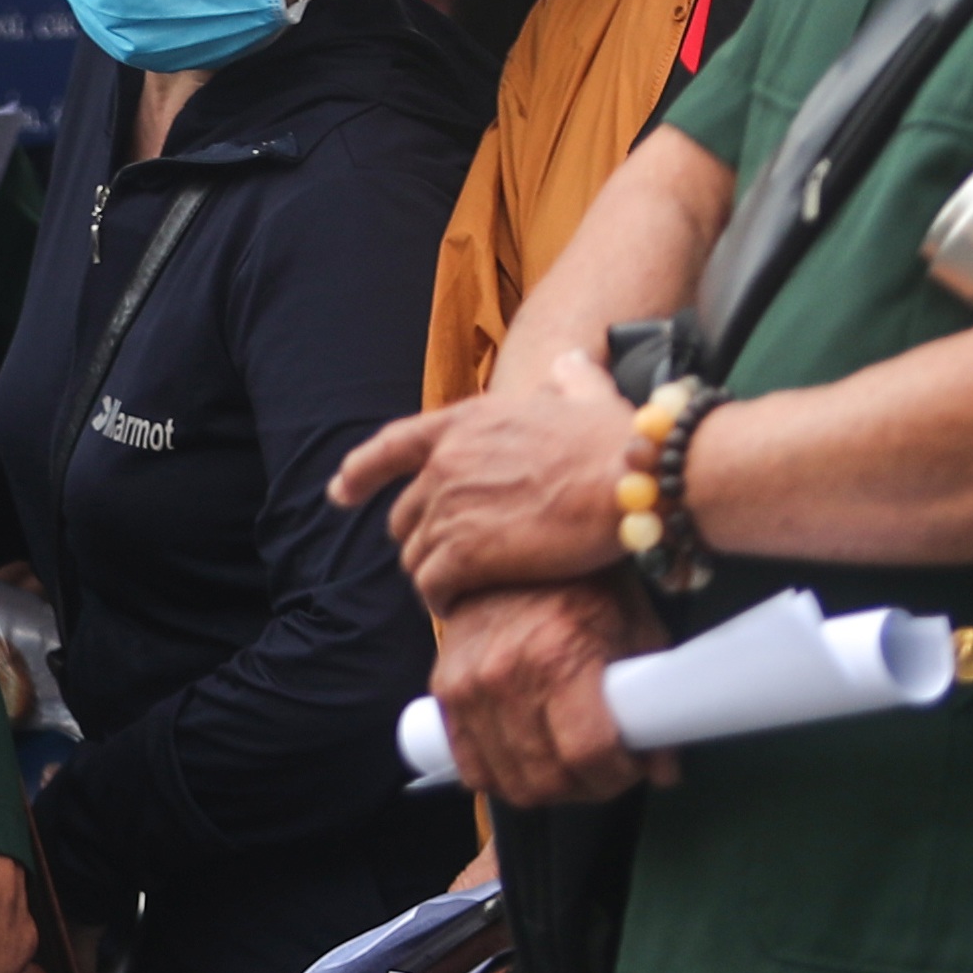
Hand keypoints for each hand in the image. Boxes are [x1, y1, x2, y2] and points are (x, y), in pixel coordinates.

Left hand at [333, 352, 647, 607]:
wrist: (632, 480)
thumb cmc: (619, 442)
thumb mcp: (587, 396)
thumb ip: (568, 381)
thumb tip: (568, 363)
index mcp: (466, 424)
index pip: (393, 446)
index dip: (360, 472)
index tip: (341, 492)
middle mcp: (446, 463)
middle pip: (405, 515)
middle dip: (420, 540)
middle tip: (446, 561)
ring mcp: (450, 509)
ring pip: (416, 556)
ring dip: (433, 576)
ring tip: (459, 591)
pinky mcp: (463, 554)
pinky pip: (432, 587)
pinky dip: (441, 601)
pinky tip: (458, 608)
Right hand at [431, 575, 670, 809]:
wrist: (512, 542)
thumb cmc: (584, 581)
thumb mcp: (634, 625)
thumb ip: (654, 695)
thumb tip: (665, 770)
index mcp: (559, 654)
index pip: (587, 752)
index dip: (618, 776)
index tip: (633, 767)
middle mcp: (506, 675)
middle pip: (547, 777)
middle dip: (587, 788)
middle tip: (606, 771)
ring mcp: (468, 686)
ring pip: (510, 782)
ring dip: (547, 788)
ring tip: (571, 767)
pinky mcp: (444, 691)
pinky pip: (471, 766)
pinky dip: (502, 778)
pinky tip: (529, 763)